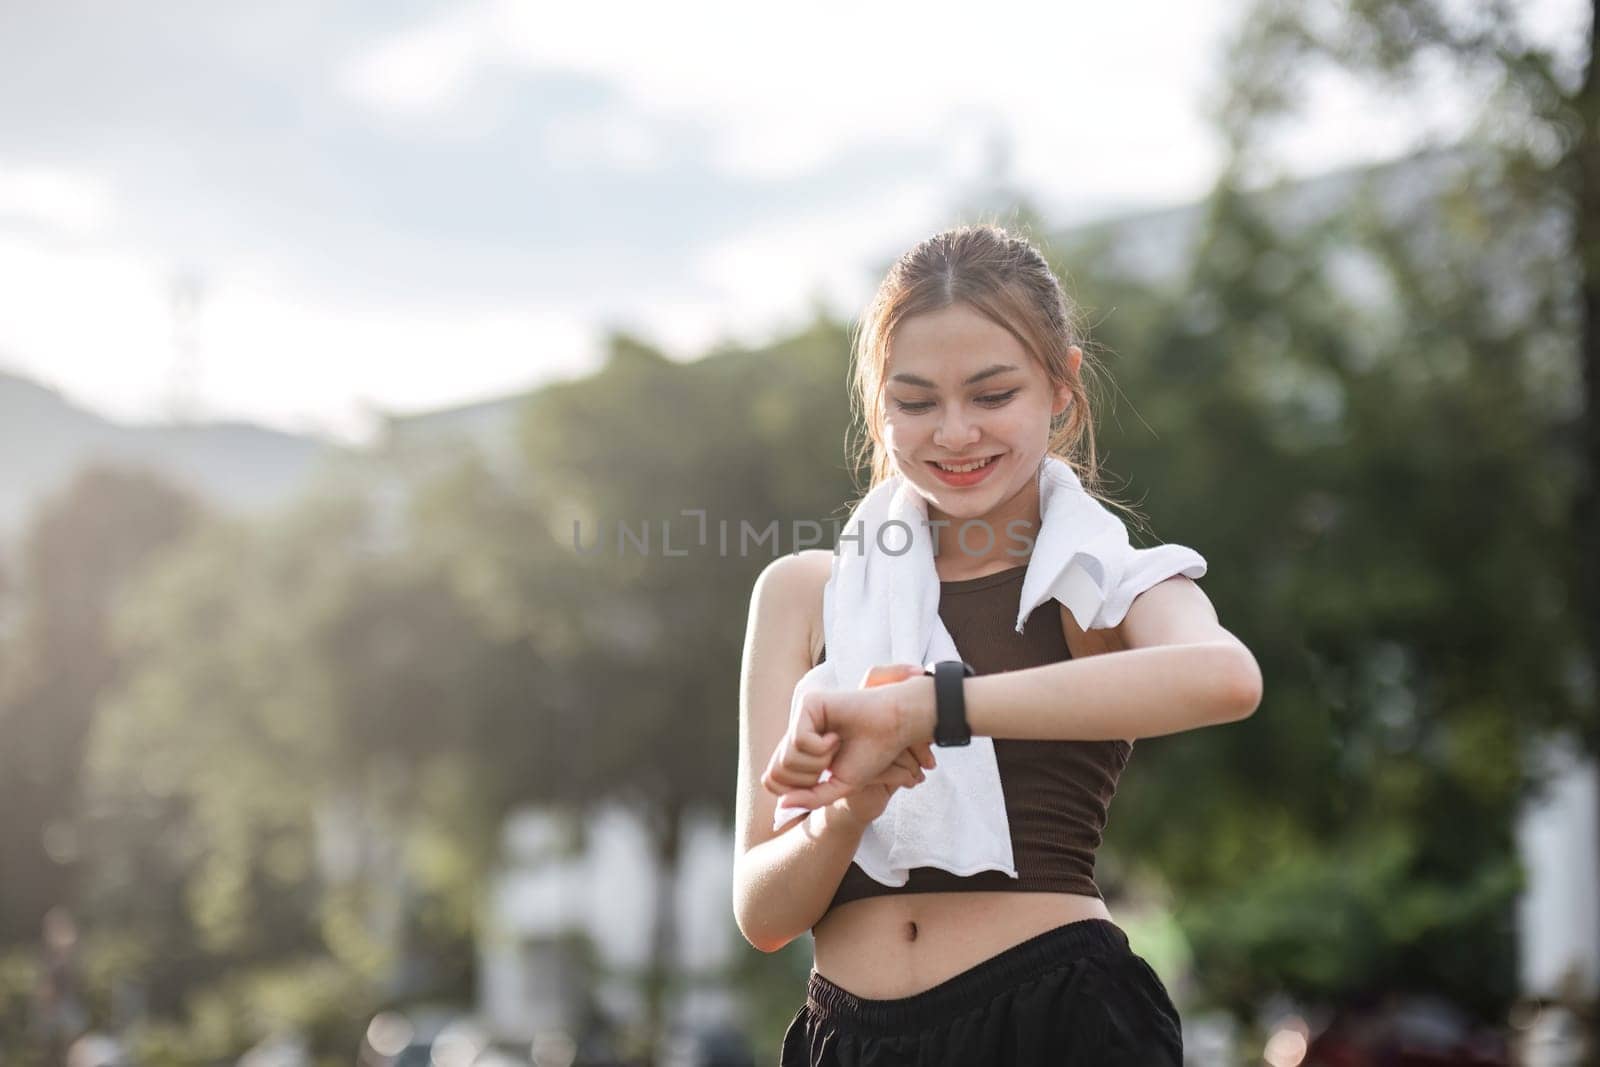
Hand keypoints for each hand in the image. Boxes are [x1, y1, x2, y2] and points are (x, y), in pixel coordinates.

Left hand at [762, 663, 936, 810]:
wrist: (894, 729)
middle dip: (808, 777)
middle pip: (775, 773)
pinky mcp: (807, 703)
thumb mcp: (839, 786)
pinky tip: (836, 736)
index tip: (824, 778)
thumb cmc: (871, 755)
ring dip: (818, 762)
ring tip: (836, 746)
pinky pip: (799, 740)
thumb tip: (782, 805)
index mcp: (799, 752)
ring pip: (787, 758)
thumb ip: (811, 799)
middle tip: (832, 762)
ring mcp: (799, 717)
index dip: (796, 790)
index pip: (772, 781)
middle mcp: (795, 733)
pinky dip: (821, 747)